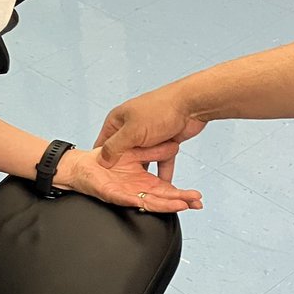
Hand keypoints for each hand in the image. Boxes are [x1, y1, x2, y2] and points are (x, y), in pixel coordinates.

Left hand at [56, 146, 202, 213]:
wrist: (77, 165)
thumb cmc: (102, 158)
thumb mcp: (134, 147)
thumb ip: (152, 150)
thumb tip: (173, 148)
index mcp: (141, 178)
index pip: (165, 186)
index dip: (180, 192)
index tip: (194, 197)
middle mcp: (135, 187)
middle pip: (161, 195)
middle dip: (180, 200)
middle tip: (197, 205)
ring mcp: (124, 192)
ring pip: (149, 199)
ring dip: (165, 203)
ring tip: (182, 206)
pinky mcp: (110, 193)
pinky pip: (127, 198)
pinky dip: (139, 200)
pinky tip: (150, 203)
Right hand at [93, 85, 207, 180]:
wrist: (192, 104)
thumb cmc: (161, 110)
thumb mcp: (131, 132)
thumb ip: (114, 147)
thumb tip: (101, 160)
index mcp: (118, 121)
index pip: (103, 144)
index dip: (102, 160)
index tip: (102, 176)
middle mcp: (132, 127)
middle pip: (123, 154)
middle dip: (125, 169)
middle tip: (122, 185)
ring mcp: (148, 135)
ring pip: (143, 159)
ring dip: (145, 172)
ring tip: (142, 188)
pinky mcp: (164, 141)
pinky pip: (160, 160)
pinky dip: (162, 170)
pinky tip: (162, 182)